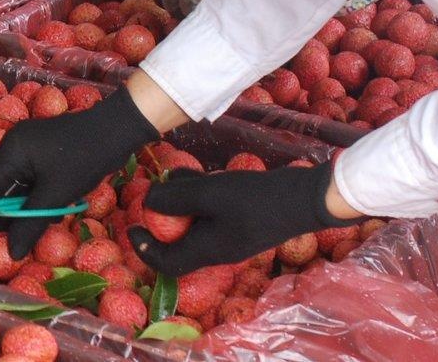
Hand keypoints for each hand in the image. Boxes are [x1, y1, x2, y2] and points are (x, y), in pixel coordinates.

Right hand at [0, 89, 160, 257]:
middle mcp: (14, 146)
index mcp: (10, 151)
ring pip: (17, 185)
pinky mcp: (44, 151)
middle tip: (15, 240)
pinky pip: (32, 178)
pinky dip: (38, 196)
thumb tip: (12, 253)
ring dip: (25, 207)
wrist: (117, 129)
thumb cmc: (83, 159)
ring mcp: (29, 147)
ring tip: (38, 228)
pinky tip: (54, 211)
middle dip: (7, 215)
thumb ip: (30, 224)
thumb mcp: (56, 195)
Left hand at [129, 163, 353, 274]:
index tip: (132, 227)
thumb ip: (175, 199)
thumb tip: (148, 202)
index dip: (145, 249)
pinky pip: (210, 214)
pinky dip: (199, 197)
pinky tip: (197, 174)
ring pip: (194, 223)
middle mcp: (218, 250)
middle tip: (153, 194)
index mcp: (208, 252)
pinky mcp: (242, 222)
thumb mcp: (208, 194)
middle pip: (179, 242)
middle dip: (163, 219)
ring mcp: (231, 236)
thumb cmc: (253, 198)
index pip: (168, 263)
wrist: (304, 198)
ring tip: (174, 176)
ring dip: (181, 202)